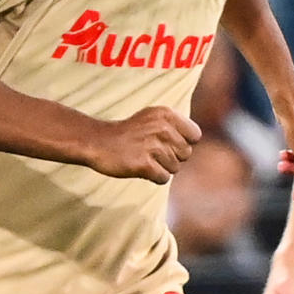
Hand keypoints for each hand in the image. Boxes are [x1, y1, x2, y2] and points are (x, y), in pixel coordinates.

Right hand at [83, 106, 199, 180]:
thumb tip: (196, 140)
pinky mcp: (143, 165)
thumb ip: (175, 126)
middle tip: (151, 151)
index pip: (195, 135)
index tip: (167, 142)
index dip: (183, 142)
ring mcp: (152, 146)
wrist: (98, 142)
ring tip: (143, 157)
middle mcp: (161, 128)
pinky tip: (141, 168)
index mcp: (166, 114)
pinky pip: (164, 178)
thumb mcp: (153, 119)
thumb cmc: (129, 133)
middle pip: (186, 154)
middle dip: (172, 157)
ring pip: (175, 168)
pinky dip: (154, 177)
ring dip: (161, 167)